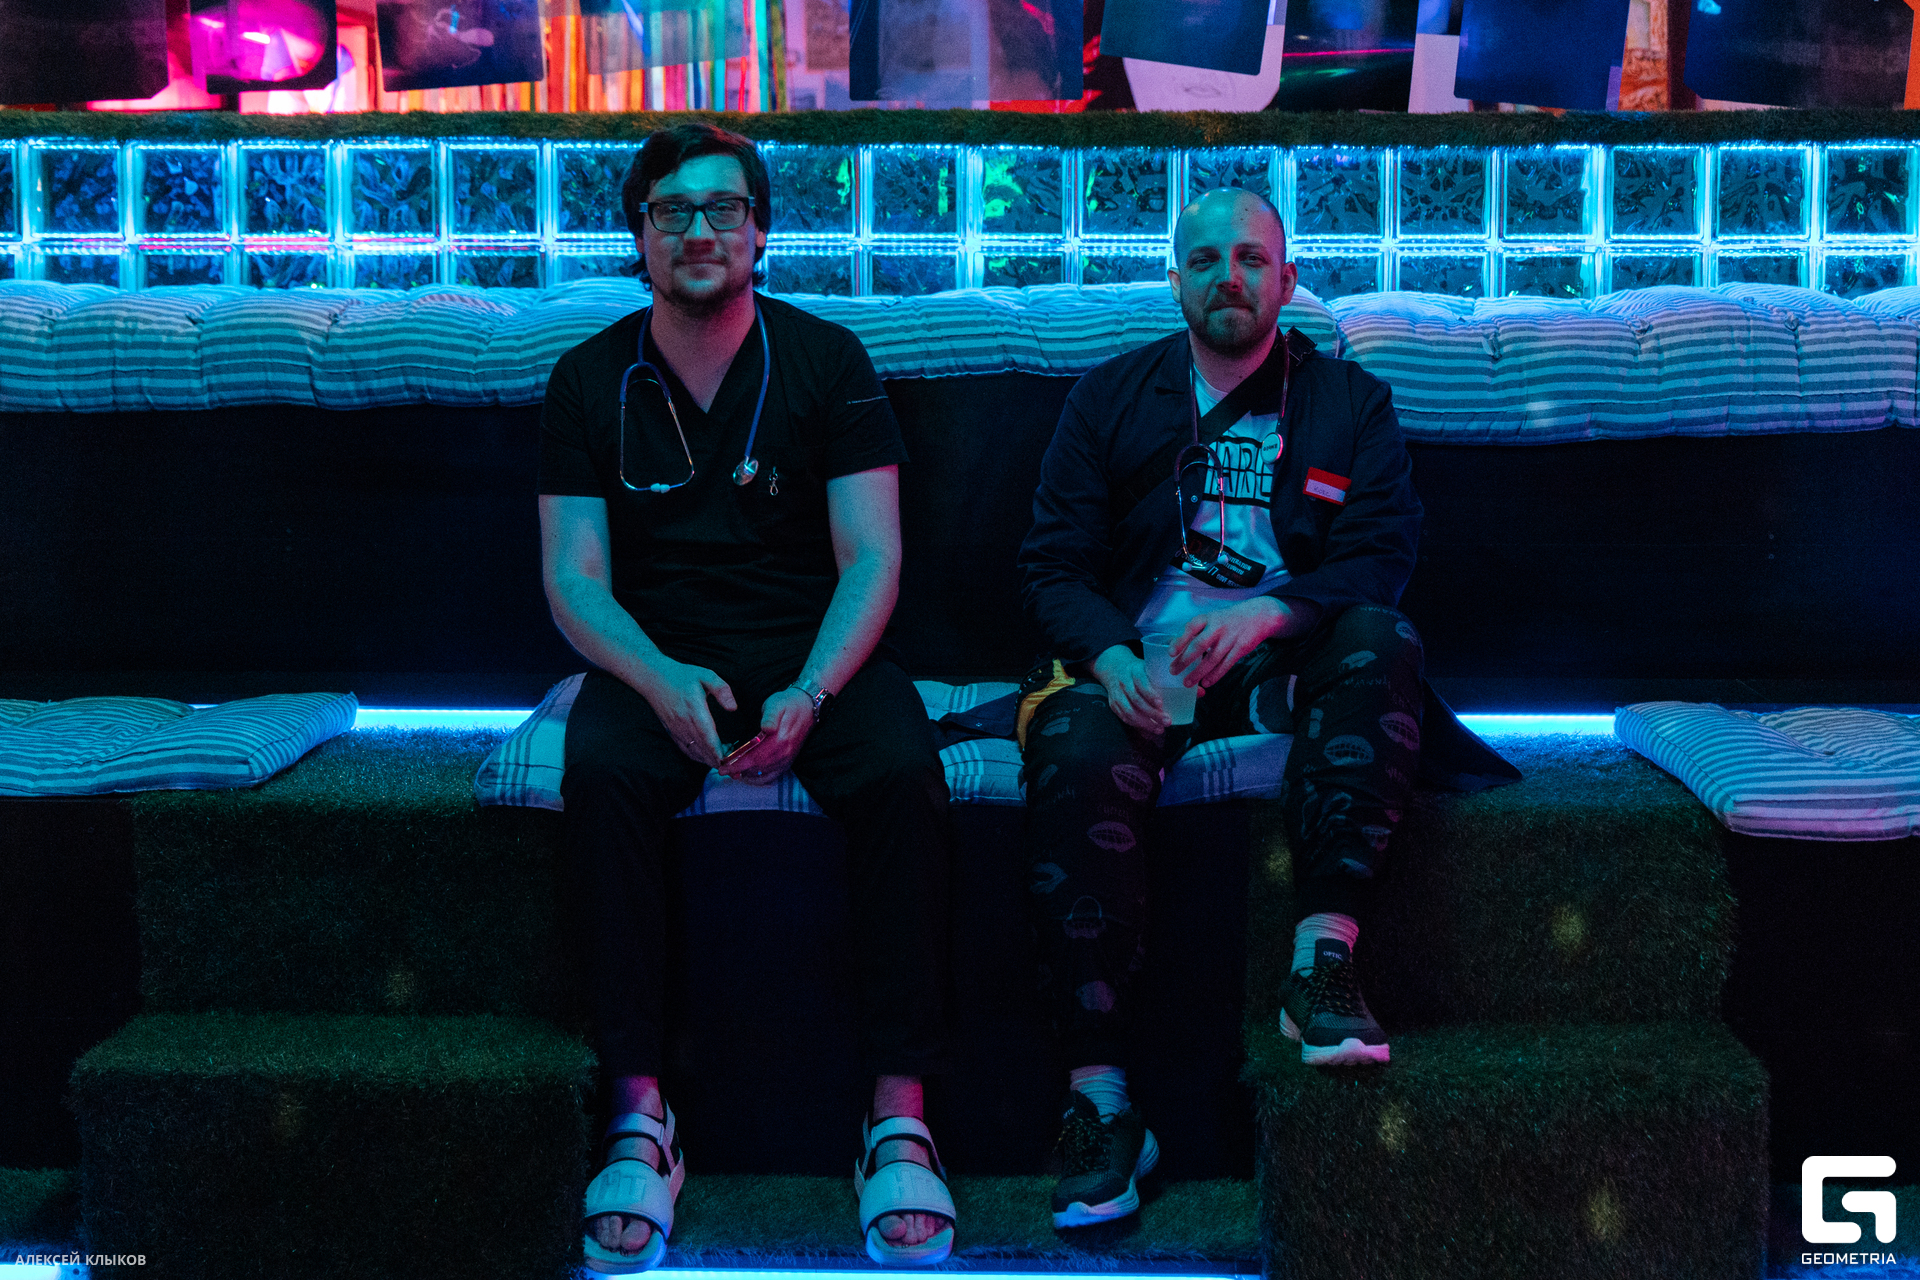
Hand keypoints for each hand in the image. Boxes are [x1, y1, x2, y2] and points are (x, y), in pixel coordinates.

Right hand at [639, 659, 735, 766]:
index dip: (717, 751)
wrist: (653, 678)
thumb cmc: (681, 676)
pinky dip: (695, 756)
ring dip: (706, 759)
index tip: (727, 760)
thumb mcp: (706, 675)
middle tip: (730, 764)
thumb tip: (733, 708)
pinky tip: (704, 758)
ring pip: (693, 751)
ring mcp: (676, 729)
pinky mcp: (671, 731)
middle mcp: (684, 723)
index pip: (707, 736)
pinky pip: (684, 749)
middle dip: (716, 759)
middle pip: (701, 748)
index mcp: (694, 709)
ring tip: (721, 762)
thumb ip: (722, 690)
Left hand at [720, 687, 815, 783]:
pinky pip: (773, 776)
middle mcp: (785, 753)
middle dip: (738, 772)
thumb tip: (766, 728)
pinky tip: (749, 776)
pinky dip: (759, 779)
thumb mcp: (776, 704)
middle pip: (758, 769)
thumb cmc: (787, 703)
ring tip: (733, 774)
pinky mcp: (789, 760)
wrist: (807, 706)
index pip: (755, 758)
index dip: (738, 765)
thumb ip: (770, 716)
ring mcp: (787, 758)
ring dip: (747, 776)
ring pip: (764, 775)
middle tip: (723, 771)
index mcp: (780, 740)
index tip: (723, 767)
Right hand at [1089, 644, 1169, 733]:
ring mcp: (1117, 695)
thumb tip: (1197, 692)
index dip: (1150, 694)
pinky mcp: (1113, 705)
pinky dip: (1137, 726)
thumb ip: (1170, 679)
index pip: (1141, 683)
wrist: (1113, 667)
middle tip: (1167, 721)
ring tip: (1159, 729)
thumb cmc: (1137, 669)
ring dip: (1145, 723)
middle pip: (1136, 700)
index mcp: (1135, 670)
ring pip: (1129, 712)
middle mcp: (1124, 683)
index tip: (1161, 704)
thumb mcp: (1150, 667)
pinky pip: (1124, 718)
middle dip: (1152, 713)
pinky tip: (1148, 731)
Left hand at [1171, 597, 1292, 690]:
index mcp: (1208, 618)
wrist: (1259, 615)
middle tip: (1174, 671)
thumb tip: (1174, 644)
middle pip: (1199, 645)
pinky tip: (1206, 682)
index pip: (1191, 628)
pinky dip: (1216, 675)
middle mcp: (1218, 627)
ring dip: (1198, 672)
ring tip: (1187, 682)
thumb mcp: (1212, 618)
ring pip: (1212, 659)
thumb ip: (1197, 630)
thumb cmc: (1229, 619)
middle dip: (1185, 660)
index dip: (1180, 640)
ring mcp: (1230, 638)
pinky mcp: (1242, 648)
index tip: (1170, 652)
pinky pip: (1226, 664)